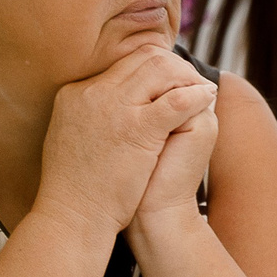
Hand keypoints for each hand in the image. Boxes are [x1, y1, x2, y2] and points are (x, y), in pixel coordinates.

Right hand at [36, 48, 219, 235]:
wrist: (73, 217)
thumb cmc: (75, 187)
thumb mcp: (69, 137)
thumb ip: (87, 115)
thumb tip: (108, 105)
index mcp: (75, 93)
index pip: (123, 63)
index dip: (153, 66)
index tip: (170, 78)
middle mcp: (93, 93)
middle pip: (144, 59)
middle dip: (174, 66)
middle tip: (192, 81)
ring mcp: (114, 109)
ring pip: (160, 70)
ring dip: (186, 77)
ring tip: (201, 91)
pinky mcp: (136, 129)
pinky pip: (176, 100)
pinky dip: (196, 96)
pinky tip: (207, 99)